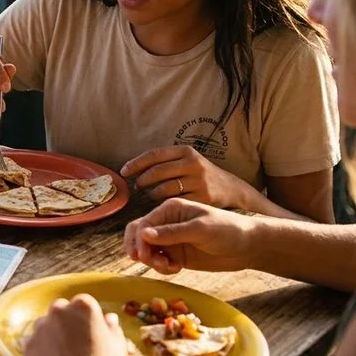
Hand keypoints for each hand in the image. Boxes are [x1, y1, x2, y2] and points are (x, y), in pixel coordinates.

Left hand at [25, 294, 123, 355]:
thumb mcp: (117, 346)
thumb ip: (112, 327)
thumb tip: (109, 319)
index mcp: (83, 306)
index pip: (82, 304)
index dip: (86, 319)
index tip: (89, 331)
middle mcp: (59, 310)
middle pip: (61, 310)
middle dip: (67, 322)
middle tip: (76, 342)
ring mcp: (41, 326)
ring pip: (44, 324)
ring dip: (51, 333)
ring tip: (64, 354)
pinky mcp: (29, 343)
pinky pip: (32, 341)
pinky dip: (39, 348)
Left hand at [121, 145, 255, 208]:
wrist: (232, 189)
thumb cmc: (201, 175)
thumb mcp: (188, 160)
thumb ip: (166, 161)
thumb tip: (133, 167)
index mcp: (186, 151)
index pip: (154, 155)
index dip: (136, 163)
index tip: (124, 171)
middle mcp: (193, 164)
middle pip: (156, 172)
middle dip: (142, 180)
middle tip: (136, 186)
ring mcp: (198, 181)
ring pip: (163, 189)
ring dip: (150, 193)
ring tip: (148, 195)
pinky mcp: (202, 198)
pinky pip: (174, 202)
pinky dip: (163, 203)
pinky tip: (161, 204)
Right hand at [124, 197, 257, 273]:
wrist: (249, 246)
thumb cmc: (228, 229)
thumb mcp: (200, 229)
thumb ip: (172, 232)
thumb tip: (143, 233)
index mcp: (170, 210)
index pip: (142, 223)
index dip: (137, 240)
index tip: (142, 256)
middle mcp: (166, 223)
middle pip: (139, 236)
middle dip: (140, 250)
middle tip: (149, 262)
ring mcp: (171, 240)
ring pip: (147, 251)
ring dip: (151, 261)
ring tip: (168, 267)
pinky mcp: (177, 255)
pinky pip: (159, 262)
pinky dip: (162, 267)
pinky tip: (175, 269)